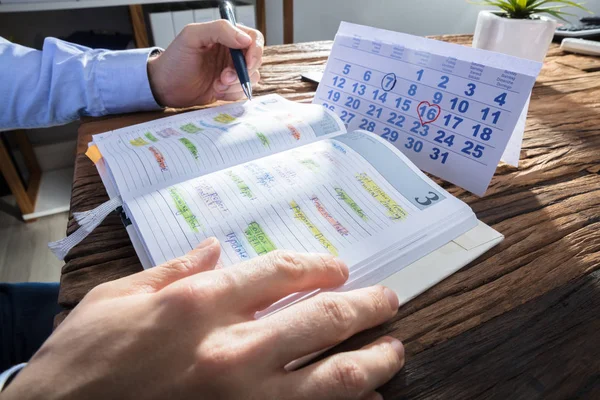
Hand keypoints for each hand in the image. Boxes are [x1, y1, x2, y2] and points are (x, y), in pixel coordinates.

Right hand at [3, 238, 403, 399]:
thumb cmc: (82, 363)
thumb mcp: (116, 299)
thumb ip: (174, 269)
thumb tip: (216, 248)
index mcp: (198, 304)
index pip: (280, 271)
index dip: (318, 265)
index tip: (337, 267)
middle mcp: (231, 349)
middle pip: (322, 319)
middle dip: (364, 306)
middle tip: (387, 300)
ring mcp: (244, 398)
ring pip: (333, 377)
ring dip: (373, 360)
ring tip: (394, 350)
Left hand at [147, 20, 263, 106]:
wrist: (164, 87)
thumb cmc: (175, 59)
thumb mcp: (192, 36)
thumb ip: (220, 29)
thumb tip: (246, 39)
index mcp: (226, 36)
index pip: (253, 38)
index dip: (254, 51)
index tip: (246, 64)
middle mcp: (231, 53)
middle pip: (256, 60)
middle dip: (242, 72)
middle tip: (224, 77)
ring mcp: (232, 71)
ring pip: (252, 78)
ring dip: (236, 84)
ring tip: (216, 85)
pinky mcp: (229, 88)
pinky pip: (242, 92)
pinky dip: (232, 94)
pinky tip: (216, 91)